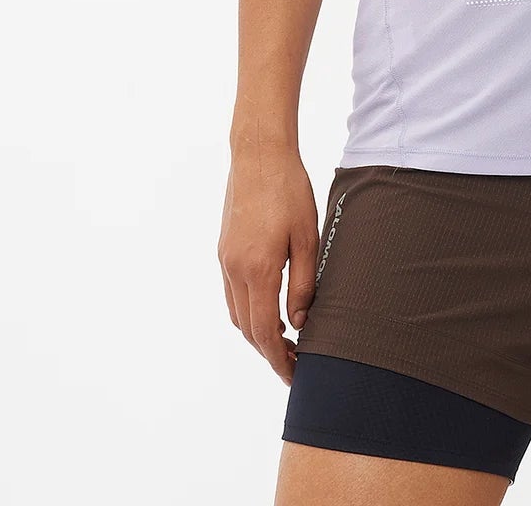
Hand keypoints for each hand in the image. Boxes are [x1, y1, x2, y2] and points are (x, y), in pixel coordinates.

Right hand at [218, 149, 318, 383]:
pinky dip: (248, 310)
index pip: (264, 332)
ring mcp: (225, 260)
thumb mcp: (307, 237)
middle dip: (268, 352)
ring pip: (236, 313)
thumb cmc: (290, 191)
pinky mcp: (223, 249)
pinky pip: (232, 293)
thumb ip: (304, 284)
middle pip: (247, 329)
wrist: (258, 154)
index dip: (278, 360)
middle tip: (294, 365)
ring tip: (286, 341)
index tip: (294, 376)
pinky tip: (270, 308)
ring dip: (257, 333)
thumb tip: (299, 324)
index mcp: (258, 269)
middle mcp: (234, 269)